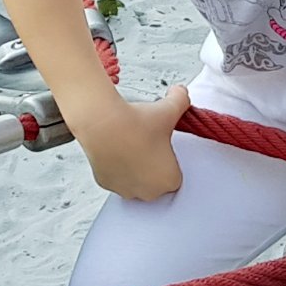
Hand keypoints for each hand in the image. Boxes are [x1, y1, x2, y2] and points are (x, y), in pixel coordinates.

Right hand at [70, 84, 192, 200]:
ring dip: (136, 168)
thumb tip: (181, 93)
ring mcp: (126, 190)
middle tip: (149, 143)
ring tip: (133, 144)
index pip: (175, 173)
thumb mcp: (169, 108)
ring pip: (136, 181)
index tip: (163, 145)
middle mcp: (149, 192)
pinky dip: (118, 166)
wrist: (103, 124)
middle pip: (156, 180)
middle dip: (153, 165)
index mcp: (169, 180)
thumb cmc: (136, 124)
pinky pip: (117, 178)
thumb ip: (182, 100)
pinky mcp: (107, 184)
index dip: (169, 157)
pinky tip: (118, 149)